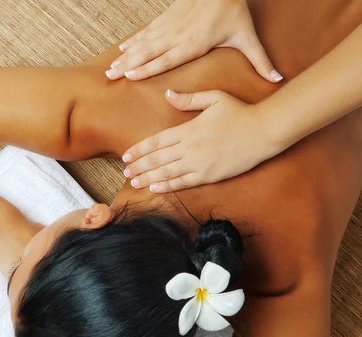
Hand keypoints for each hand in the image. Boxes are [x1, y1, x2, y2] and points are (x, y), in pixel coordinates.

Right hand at [106, 0, 281, 82]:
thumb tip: (278, 78)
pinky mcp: (167, 19)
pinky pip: (146, 32)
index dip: (147, 68)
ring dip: (126, 56)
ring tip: (110, 68)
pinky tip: (122, 49)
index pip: (166, 59)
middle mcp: (177, 36)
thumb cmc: (233, 11)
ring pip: (143, 43)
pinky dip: (133, 41)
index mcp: (193, 44)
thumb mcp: (247, 37)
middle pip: (148, 53)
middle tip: (110, 77)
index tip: (130, 76)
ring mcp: (170, 27)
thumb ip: (260, 61)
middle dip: (128, 66)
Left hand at [122, 90, 282, 192]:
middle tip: (125, 171)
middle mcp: (189, 148)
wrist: (264, 131)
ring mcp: (199, 163)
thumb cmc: (240, 112)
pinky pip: (184, 183)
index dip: (140, 150)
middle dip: (139, 166)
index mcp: (188, 129)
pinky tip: (155, 188)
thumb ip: (189, 99)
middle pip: (157, 159)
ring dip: (148, 178)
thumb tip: (168, 95)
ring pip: (167, 173)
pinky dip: (168, 186)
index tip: (127, 156)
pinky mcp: (209, 175)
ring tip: (134, 182)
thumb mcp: (214, 98)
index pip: (156, 141)